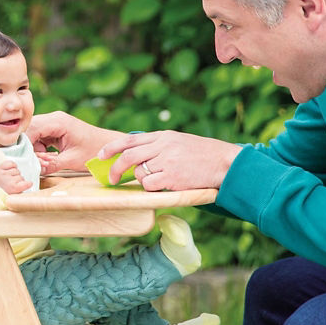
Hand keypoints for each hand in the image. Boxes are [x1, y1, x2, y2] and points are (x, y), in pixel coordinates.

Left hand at [0, 160, 30, 193]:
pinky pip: (10, 163)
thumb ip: (20, 192)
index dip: (27, 184)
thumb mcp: (12, 197)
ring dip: (14, 173)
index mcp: (13, 188)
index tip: (27, 184)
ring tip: (9, 178)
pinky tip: (10, 169)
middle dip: (19, 180)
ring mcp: (4, 173)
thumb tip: (27, 185)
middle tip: (13, 184)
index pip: (28, 183)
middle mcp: (9, 180)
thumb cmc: (0, 196)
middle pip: (21, 177)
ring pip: (16, 170)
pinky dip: (12, 165)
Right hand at [28, 111, 124, 173]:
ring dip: (34, 149)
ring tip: (45, 161)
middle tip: (34, 162)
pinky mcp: (55, 130)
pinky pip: (39, 138)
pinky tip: (47, 158)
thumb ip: (51, 165)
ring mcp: (53, 124)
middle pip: (29, 130)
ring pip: (32, 134)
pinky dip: (39, 149)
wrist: (110, 146)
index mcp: (58, 122)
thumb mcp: (72, 160)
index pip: (30, 129)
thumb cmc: (94, 151)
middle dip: (28, 147)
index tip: (22, 159)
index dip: (23, 144)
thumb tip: (34, 170)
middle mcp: (53, 119)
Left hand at [94, 130, 240, 191]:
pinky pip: (150, 185)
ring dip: (141, 180)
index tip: (100, 156)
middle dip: (115, 169)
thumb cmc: (203, 155)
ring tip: (157, 181)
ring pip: (139, 173)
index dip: (111, 148)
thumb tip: (135, 156)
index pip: (129, 140)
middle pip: (128, 157)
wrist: (225, 163)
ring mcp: (167, 161)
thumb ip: (158, 146)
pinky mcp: (172, 177)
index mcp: (163, 136)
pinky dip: (151, 188)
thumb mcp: (179, 142)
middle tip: (111, 179)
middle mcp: (163, 146)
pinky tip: (164, 187)